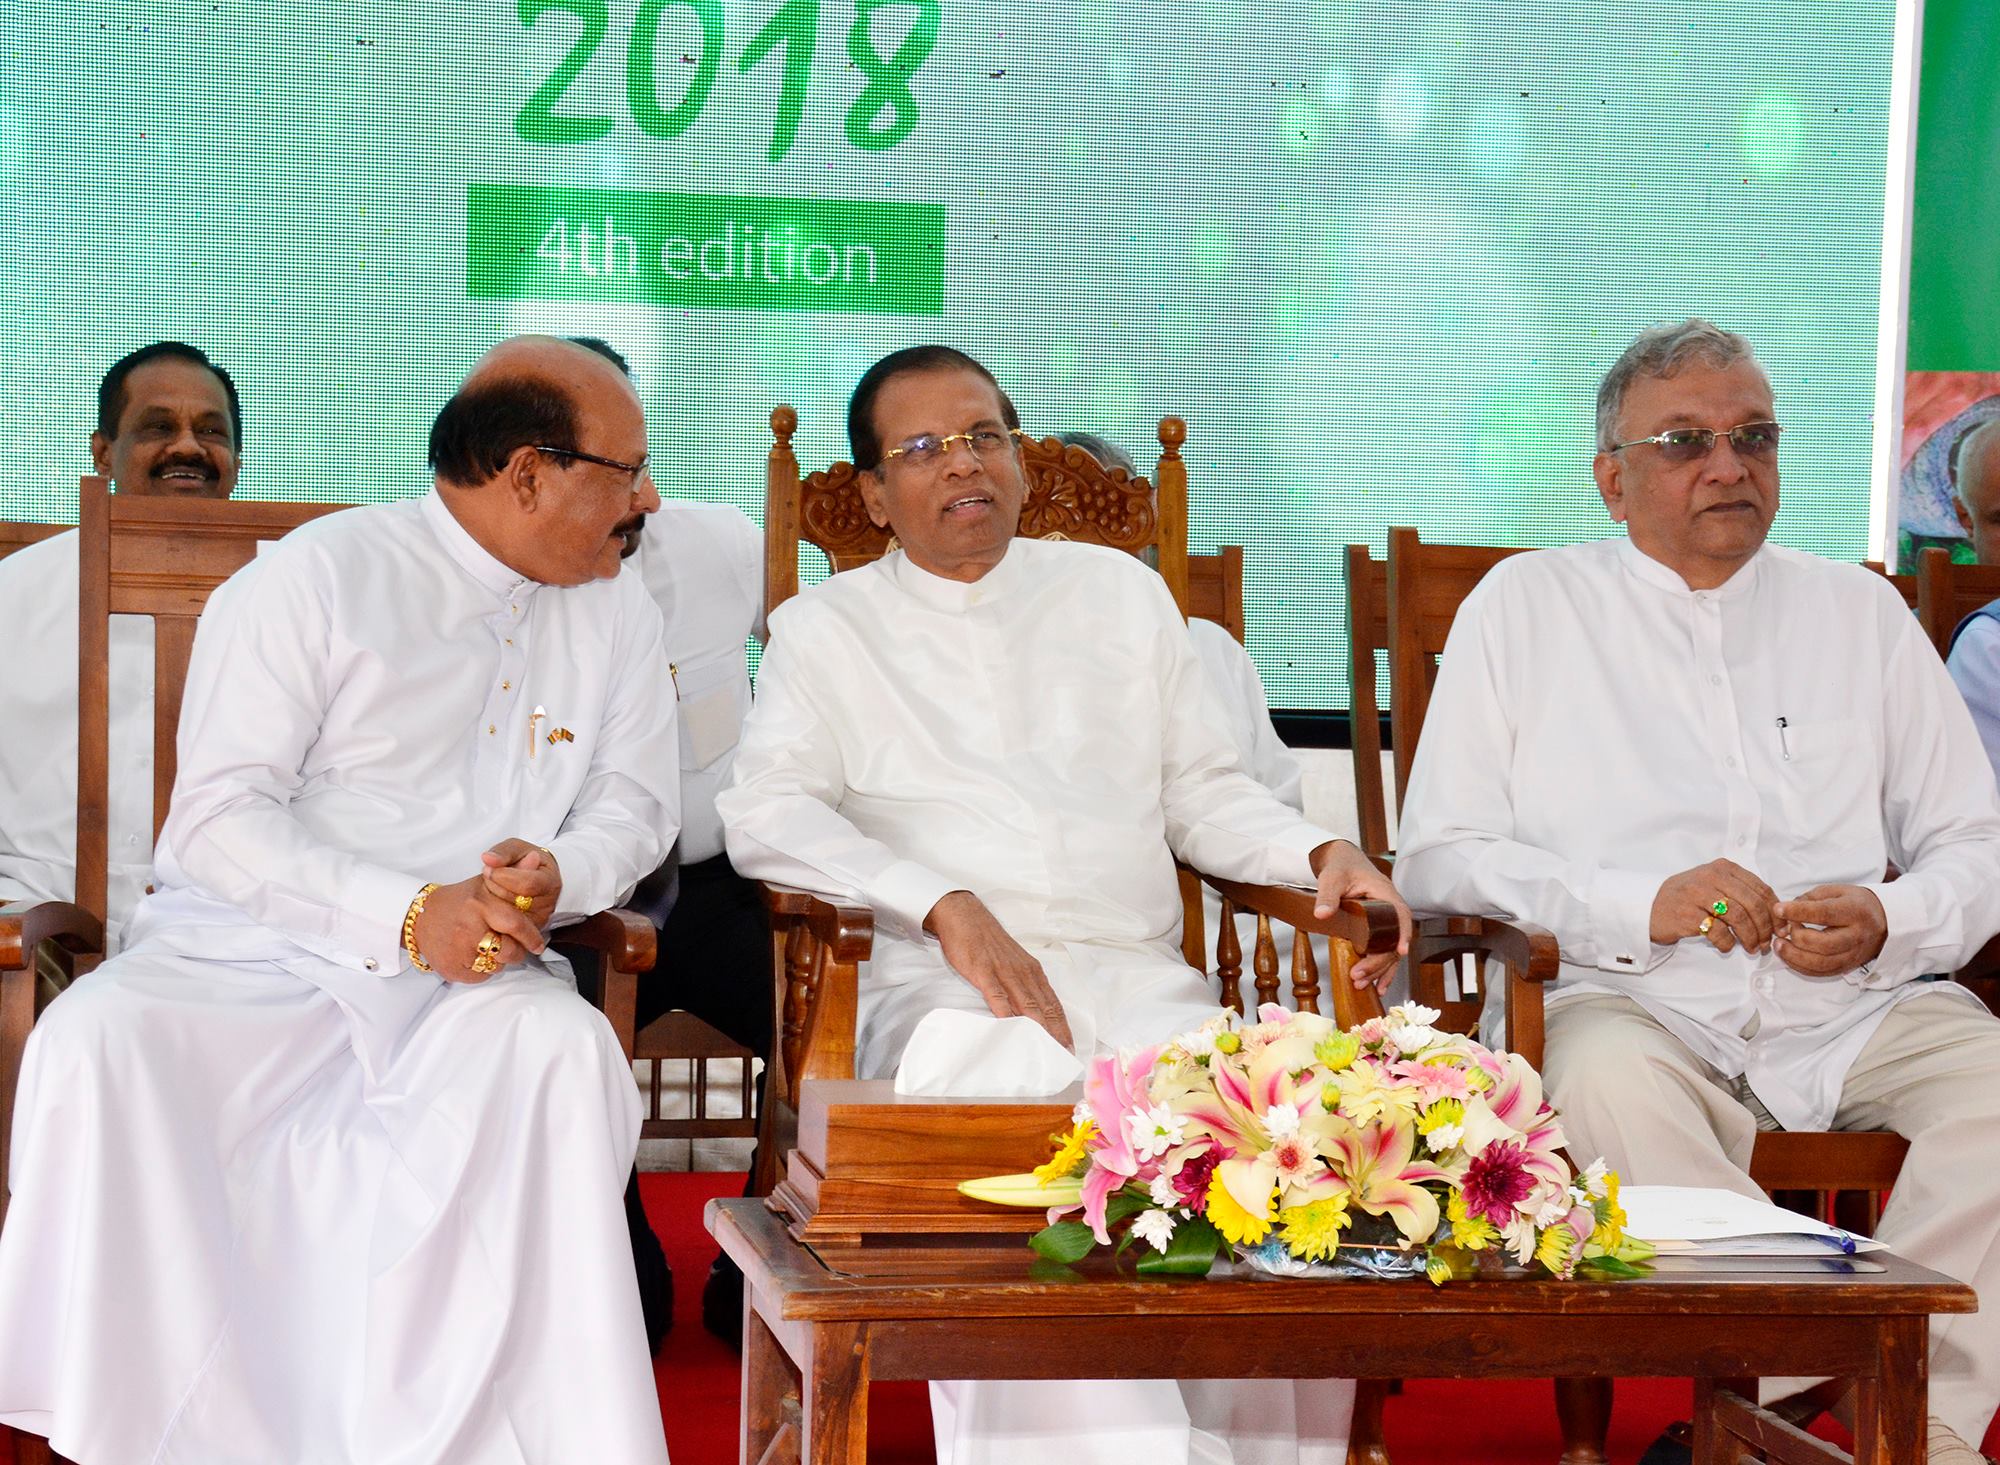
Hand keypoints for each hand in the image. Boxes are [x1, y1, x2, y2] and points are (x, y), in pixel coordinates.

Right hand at [413, 868, 548, 983]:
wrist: (420, 917)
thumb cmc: (461, 900)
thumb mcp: (486, 882)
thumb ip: (514, 872)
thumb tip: (536, 858)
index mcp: (479, 904)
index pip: (515, 924)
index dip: (531, 936)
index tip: (538, 944)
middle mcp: (468, 927)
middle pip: (508, 950)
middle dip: (518, 952)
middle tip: (521, 950)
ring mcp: (457, 950)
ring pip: (496, 965)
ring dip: (499, 960)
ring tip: (490, 947)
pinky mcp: (450, 968)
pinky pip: (480, 977)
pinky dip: (482, 970)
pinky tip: (474, 956)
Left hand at [481, 838, 562, 929]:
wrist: (538, 877)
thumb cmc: (527, 861)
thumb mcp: (518, 849)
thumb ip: (504, 851)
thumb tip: (488, 859)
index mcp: (550, 883)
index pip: (527, 884)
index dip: (504, 875)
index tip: (489, 867)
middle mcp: (547, 905)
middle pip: (514, 901)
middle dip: (494, 886)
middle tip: (488, 875)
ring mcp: (536, 921)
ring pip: (506, 916)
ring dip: (491, 899)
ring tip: (491, 885)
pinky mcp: (524, 933)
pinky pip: (502, 926)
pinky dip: (491, 912)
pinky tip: (490, 899)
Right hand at [922, 890, 1074, 1049]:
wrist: (966, 916)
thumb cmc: (989, 943)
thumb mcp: (1012, 962)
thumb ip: (1022, 984)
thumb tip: (1030, 1010)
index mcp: (1032, 971)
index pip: (1052, 1002)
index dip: (1063, 1025)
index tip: (1070, 1045)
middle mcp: (1023, 972)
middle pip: (1044, 1007)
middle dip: (1056, 1032)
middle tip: (1064, 1054)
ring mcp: (1004, 972)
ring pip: (1026, 1003)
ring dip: (1038, 1027)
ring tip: (1046, 1048)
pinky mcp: (983, 971)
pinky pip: (997, 994)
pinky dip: (1005, 1011)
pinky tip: (1011, 1026)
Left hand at [1309, 840, 1412, 992]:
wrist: (1342, 863)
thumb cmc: (1341, 867)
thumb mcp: (1332, 878)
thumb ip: (1327, 896)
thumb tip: (1321, 914)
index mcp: (1386, 894)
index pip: (1401, 915)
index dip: (1402, 934)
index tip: (1399, 952)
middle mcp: (1391, 909)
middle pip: (1394, 939)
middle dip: (1380, 961)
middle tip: (1359, 975)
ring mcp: (1387, 921)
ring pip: (1390, 950)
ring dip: (1380, 969)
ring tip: (1363, 984)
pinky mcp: (1380, 930)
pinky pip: (1385, 951)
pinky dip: (1382, 968)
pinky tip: (1378, 985)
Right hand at [1649, 859, 1777, 953]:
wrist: (1648, 906)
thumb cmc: (1687, 898)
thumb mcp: (1714, 886)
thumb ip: (1742, 893)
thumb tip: (1775, 916)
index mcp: (1723, 868)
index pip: (1761, 889)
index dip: (1775, 912)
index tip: (1780, 929)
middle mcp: (1711, 877)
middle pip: (1753, 904)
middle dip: (1765, 928)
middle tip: (1766, 943)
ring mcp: (1697, 894)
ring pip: (1739, 918)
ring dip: (1750, 938)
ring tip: (1751, 948)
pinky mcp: (1687, 914)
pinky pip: (1718, 932)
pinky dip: (1727, 944)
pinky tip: (1726, 947)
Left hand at [1773, 885, 1887, 977]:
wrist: (1885, 922)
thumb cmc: (1854, 903)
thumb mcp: (1835, 891)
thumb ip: (1809, 899)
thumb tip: (1784, 912)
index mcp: (1855, 911)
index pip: (1824, 913)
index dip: (1798, 912)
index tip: (1778, 909)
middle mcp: (1857, 936)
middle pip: (1825, 944)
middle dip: (1797, 938)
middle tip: (1782, 930)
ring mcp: (1854, 954)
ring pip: (1823, 963)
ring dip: (1795, 957)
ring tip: (1779, 945)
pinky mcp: (1848, 966)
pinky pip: (1822, 973)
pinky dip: (1801, 967)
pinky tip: (1788, 957)